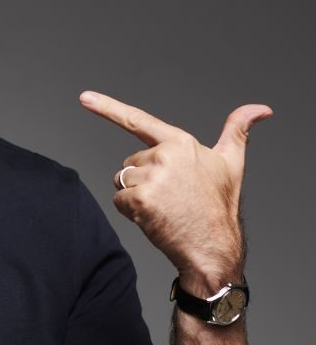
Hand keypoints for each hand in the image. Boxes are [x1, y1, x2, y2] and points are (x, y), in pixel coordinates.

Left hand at [79, 91, 270, 291]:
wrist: (213, 246)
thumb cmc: (218, 204)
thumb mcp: (231, 162)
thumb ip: (238, 130)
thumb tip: (261, 108)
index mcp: (181, 142)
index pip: (138, 120)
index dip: (107, 107)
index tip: (84, 97)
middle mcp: (164, 156)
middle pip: (130, 162)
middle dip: (144, 178)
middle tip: (171, 195)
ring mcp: (151, 178)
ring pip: (122, 180)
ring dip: (136, 194)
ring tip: (164, 206)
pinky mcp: (140, 199)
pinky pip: (119, 199)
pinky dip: (131, 211)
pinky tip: (155, 217)